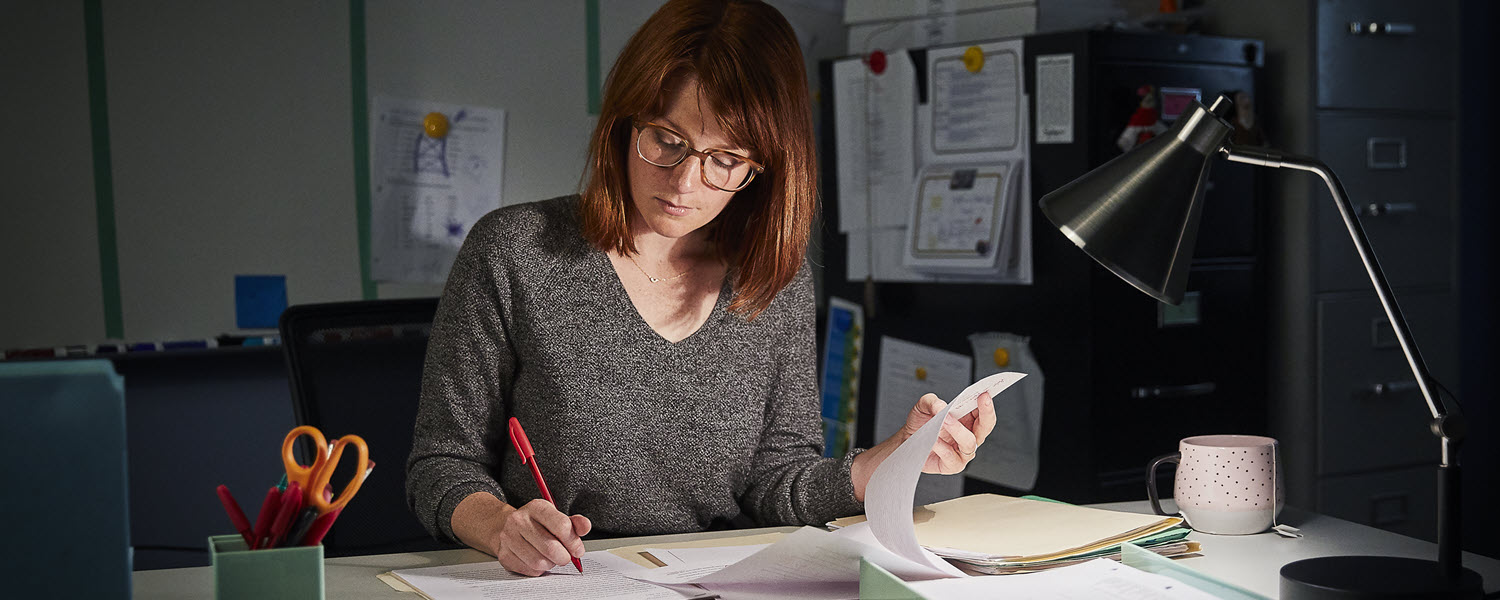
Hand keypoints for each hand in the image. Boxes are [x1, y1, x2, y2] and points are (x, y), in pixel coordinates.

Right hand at [495, 499, 591, 575]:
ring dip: (551, 564)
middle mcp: (519, 520)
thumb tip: (585, 527)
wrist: (507, 527)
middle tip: (566, 557)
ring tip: (551, 558)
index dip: (574, 542)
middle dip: (564, 557)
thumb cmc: (537, 524)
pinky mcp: (504, 555)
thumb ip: (574, 523)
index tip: (578, 550)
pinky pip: (529, 570)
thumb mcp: (556, 517)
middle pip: (551, 547)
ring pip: (540, 562)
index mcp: (536, 507)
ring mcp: (509, 538)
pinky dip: (539, 570)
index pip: (562, 526)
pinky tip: (538, 560)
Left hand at [850, 392, 996, 500]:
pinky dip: (943, 448)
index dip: (988, 404)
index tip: (985, 393)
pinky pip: (952, 457)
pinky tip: (933, 440)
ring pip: (969, 442)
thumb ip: (931, 401)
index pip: (985, 413)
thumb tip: (941, 406)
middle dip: (986, 413)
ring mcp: (962, 452)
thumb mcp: (923, 406)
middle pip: (985, 427)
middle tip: (980, 399)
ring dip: (958, 430)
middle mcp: (970, 436)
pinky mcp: (951, 465)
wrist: (906, 441)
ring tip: (944, 420)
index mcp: (969, 421)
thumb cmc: (921, 423)